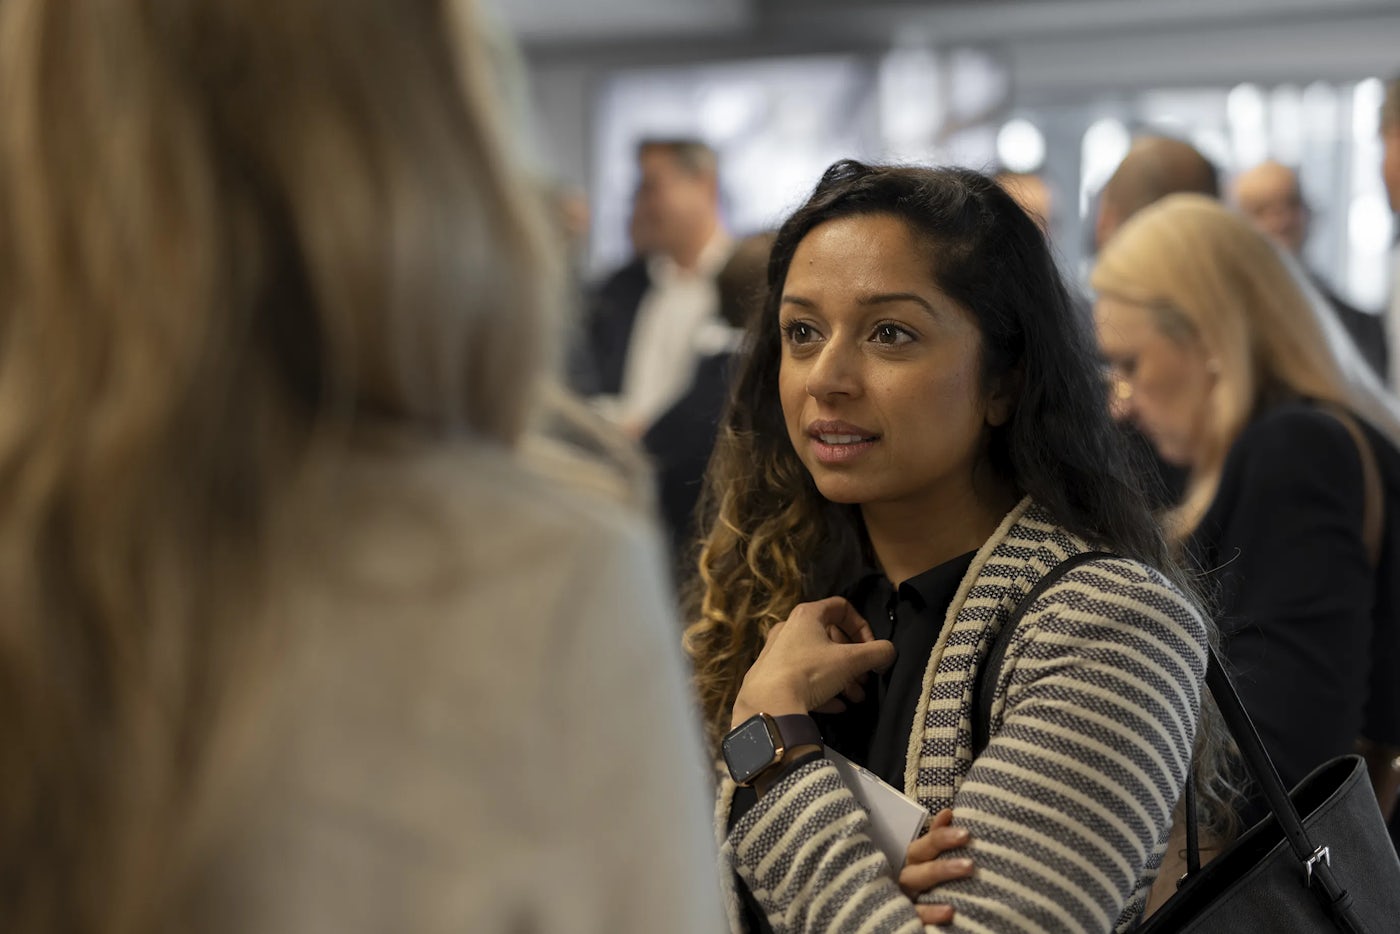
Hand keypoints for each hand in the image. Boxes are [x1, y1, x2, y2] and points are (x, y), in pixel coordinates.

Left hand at [731, 597, 895, 726]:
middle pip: (831, 638)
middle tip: (866, 679)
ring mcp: (778, 653)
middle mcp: (790, 628)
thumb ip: (877, 653)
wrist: (769, 704)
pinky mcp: (772, 676)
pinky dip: (823, 689)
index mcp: (807, 615)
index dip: (862, 625)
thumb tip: (888, 653)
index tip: (870, 648)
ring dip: (842, 678)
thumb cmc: (811, 672)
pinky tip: (837, 706)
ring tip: (856, 698)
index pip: (842, 607)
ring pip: (819, 661)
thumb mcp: (851, 661)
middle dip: (854, 659)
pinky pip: (803, 679)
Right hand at [899, 808, 974, 925]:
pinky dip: (930, 912)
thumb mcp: (935, 858)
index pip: (924, 844)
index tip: (966, 834)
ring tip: (964, 876)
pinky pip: (915, 913)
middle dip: (943, 858)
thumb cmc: (931, 880)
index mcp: (915, 860)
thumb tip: (948, 812)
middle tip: (970, 864)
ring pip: (914, 882)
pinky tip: (949, 911)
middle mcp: (908, 875)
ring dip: (937, 875)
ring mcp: (905, 895)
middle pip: (917, 861)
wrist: (917, 914)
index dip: (941, 837)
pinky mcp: (907, 915)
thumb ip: (940, 837)